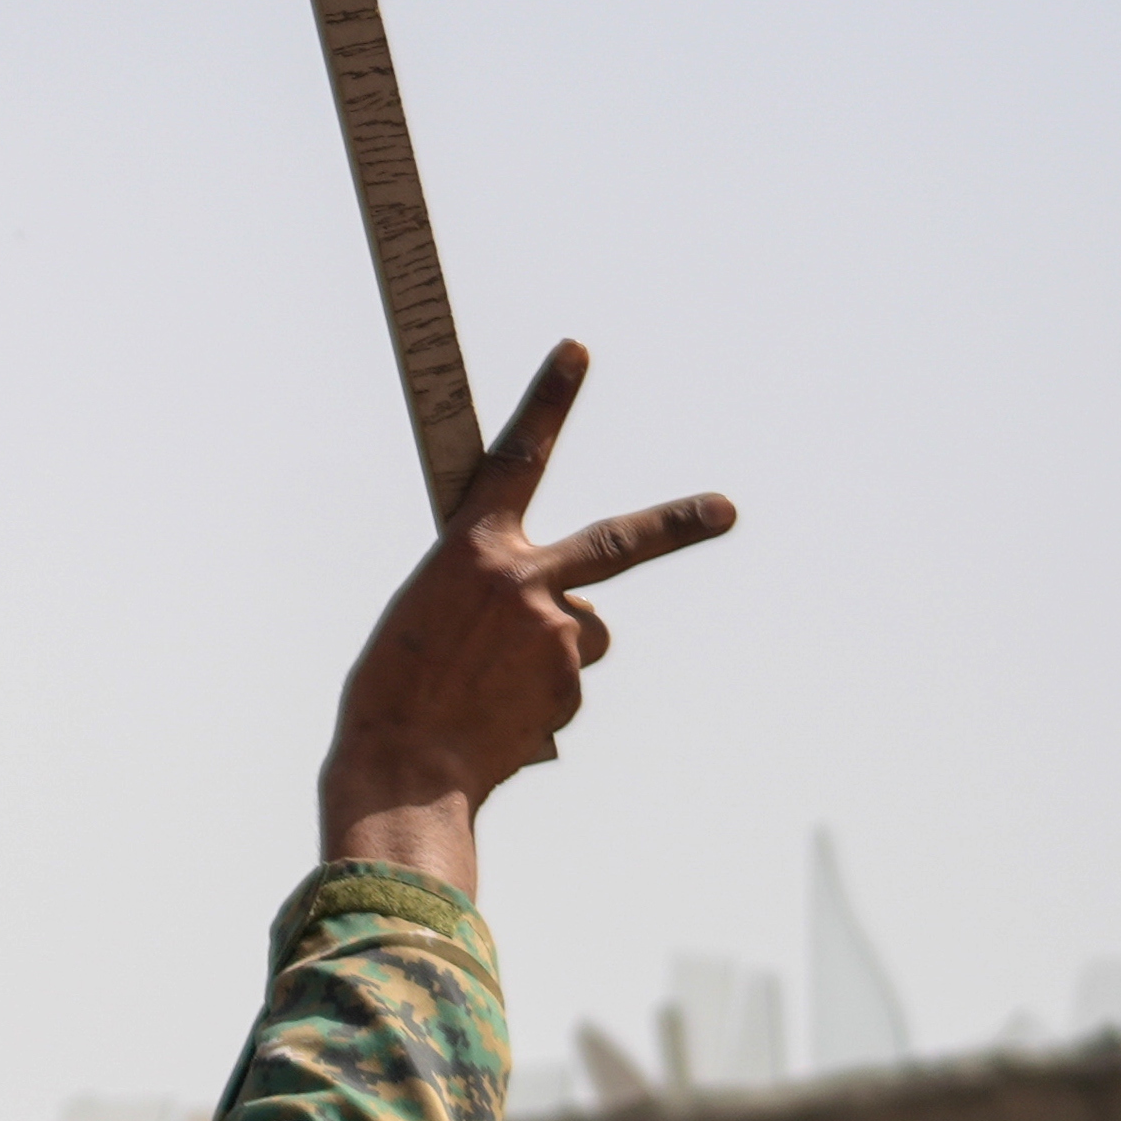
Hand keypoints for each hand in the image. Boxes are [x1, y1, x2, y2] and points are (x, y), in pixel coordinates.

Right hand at [312, 346, 736, 891]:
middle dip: (680, 524)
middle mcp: (527, 582)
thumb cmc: (393, 690)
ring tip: (492, 690)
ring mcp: (558, 635)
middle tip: (727, 509)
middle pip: (622, 544)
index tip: (577, 352)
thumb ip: (494, 599)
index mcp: (471, 550)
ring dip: (551, 655)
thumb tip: (561, 630)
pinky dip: (536, 700)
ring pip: (582, 636)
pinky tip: (495, 722)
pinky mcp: (570, 686)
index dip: (547, 402)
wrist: (403, 768)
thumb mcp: (427, 617)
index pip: (516, 459)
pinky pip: (564, 685)